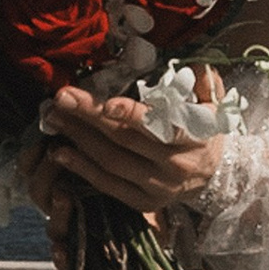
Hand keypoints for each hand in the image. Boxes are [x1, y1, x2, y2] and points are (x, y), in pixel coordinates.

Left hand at [33, 81, 225, 223]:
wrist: (213, 175)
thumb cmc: (204, 131)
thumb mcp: (213, 105)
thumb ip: (204, 84)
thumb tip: (198, 66)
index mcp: (195, 137)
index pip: (162, 127)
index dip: (133, 116)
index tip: (107, 104)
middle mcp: (176, 165)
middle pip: (126, 139)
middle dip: (90, 117)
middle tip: (63, 98)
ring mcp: (158, 187)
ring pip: (112, 162)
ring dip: (79, 139)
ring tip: (54, 119)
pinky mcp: (144, 203)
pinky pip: (108, 185)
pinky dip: (82, 169)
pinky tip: (60, 152)